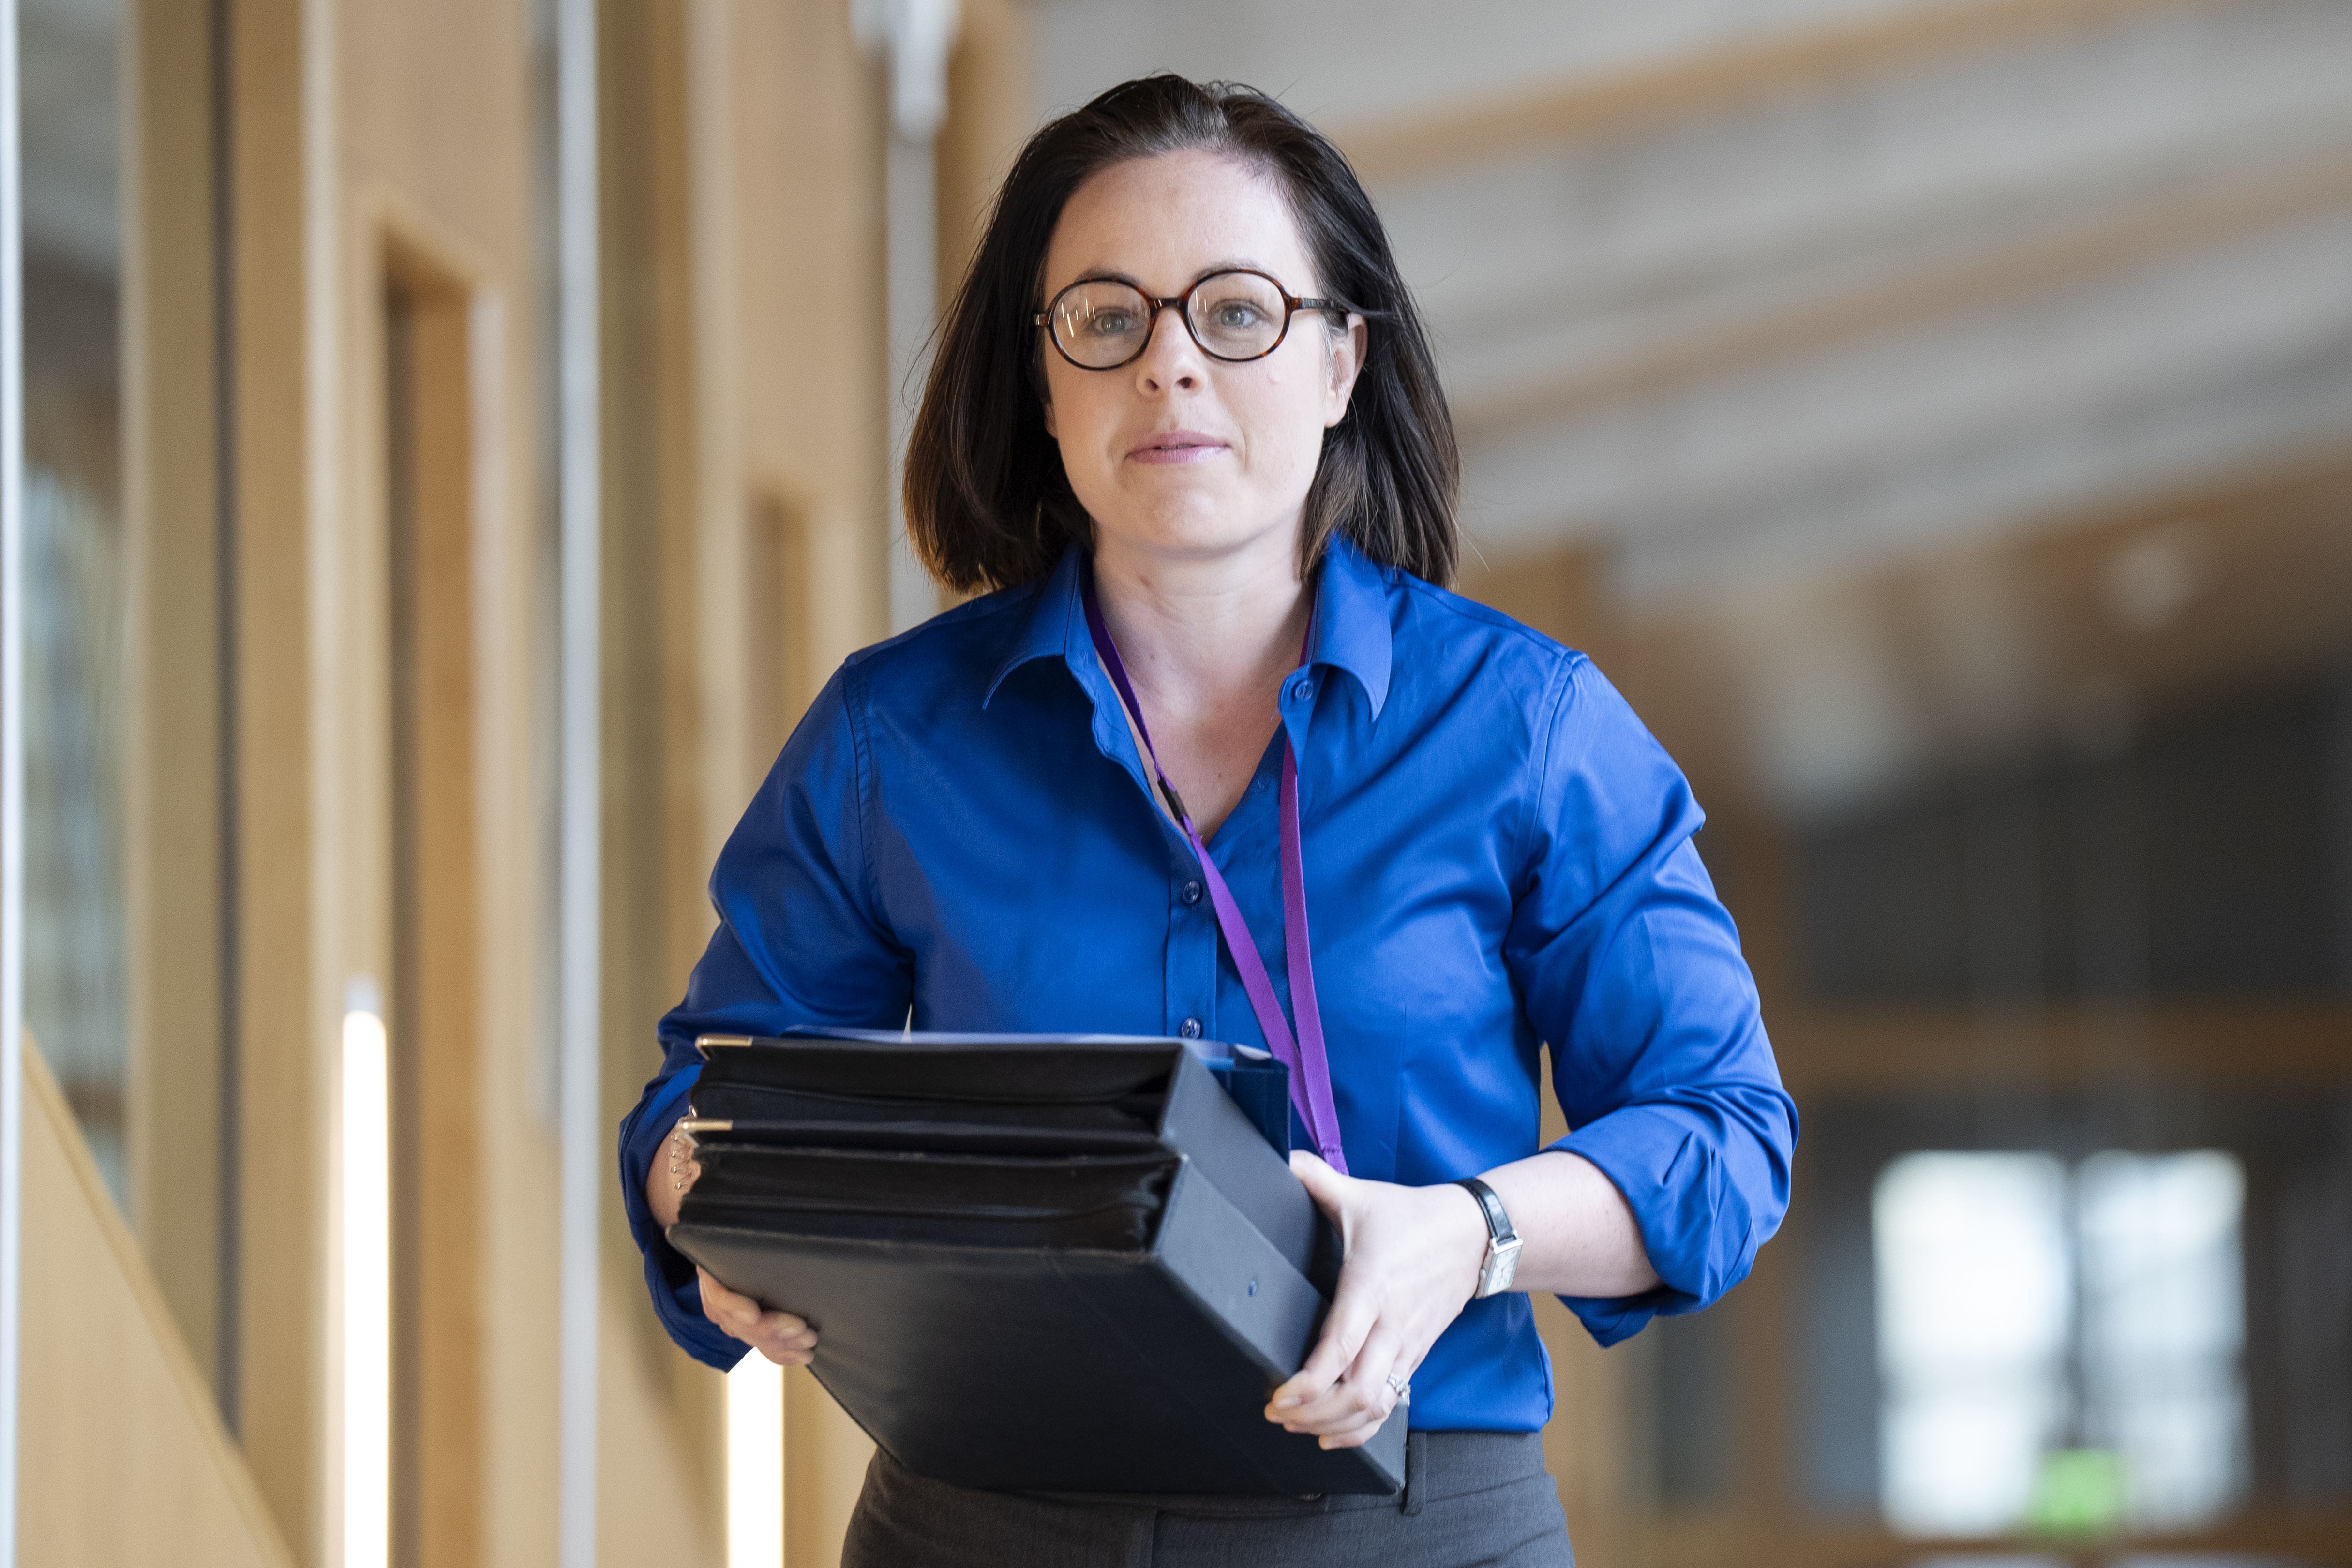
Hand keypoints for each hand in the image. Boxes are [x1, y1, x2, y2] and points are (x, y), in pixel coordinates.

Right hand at [647, 1118, 820, 1366]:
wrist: (716, 1180)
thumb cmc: (727, 1161)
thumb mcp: (725, 1153)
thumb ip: (723, 1149)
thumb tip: (709, 1125)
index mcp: (709, 1245)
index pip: (713, 1284)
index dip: (732, 1301)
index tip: (752, 1310)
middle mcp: (718, 1272)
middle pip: (734, 1316)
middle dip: (767, 1329)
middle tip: (803, 1329)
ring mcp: (737, 1290)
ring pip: (749, 1330)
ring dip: (777, 1343)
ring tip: (811, 1342)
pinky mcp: (758, 1298)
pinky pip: (762, 1332)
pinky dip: (781, 1345)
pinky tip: (806, 1349)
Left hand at [1265, 1152, 1487, 1448]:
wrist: (1476, 1235)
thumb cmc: (1412, 1217)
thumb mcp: (1362, 1194)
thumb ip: (1318, 1179)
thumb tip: (1284, 1158)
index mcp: (1370, 1287)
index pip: (1338, 1349)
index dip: (1307, 1383)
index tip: (1277, 1394)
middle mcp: (1390, 1325)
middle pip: (1357, 1393)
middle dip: (1312, 1414)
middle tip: (1275, 1413)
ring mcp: (1406, 1346)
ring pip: (1374, 1408)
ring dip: (1333, 1426)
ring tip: (1296, 1426)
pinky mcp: (1416, 1357)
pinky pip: (1390, 1406)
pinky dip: (1360, 1428)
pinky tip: (1331, 1434)